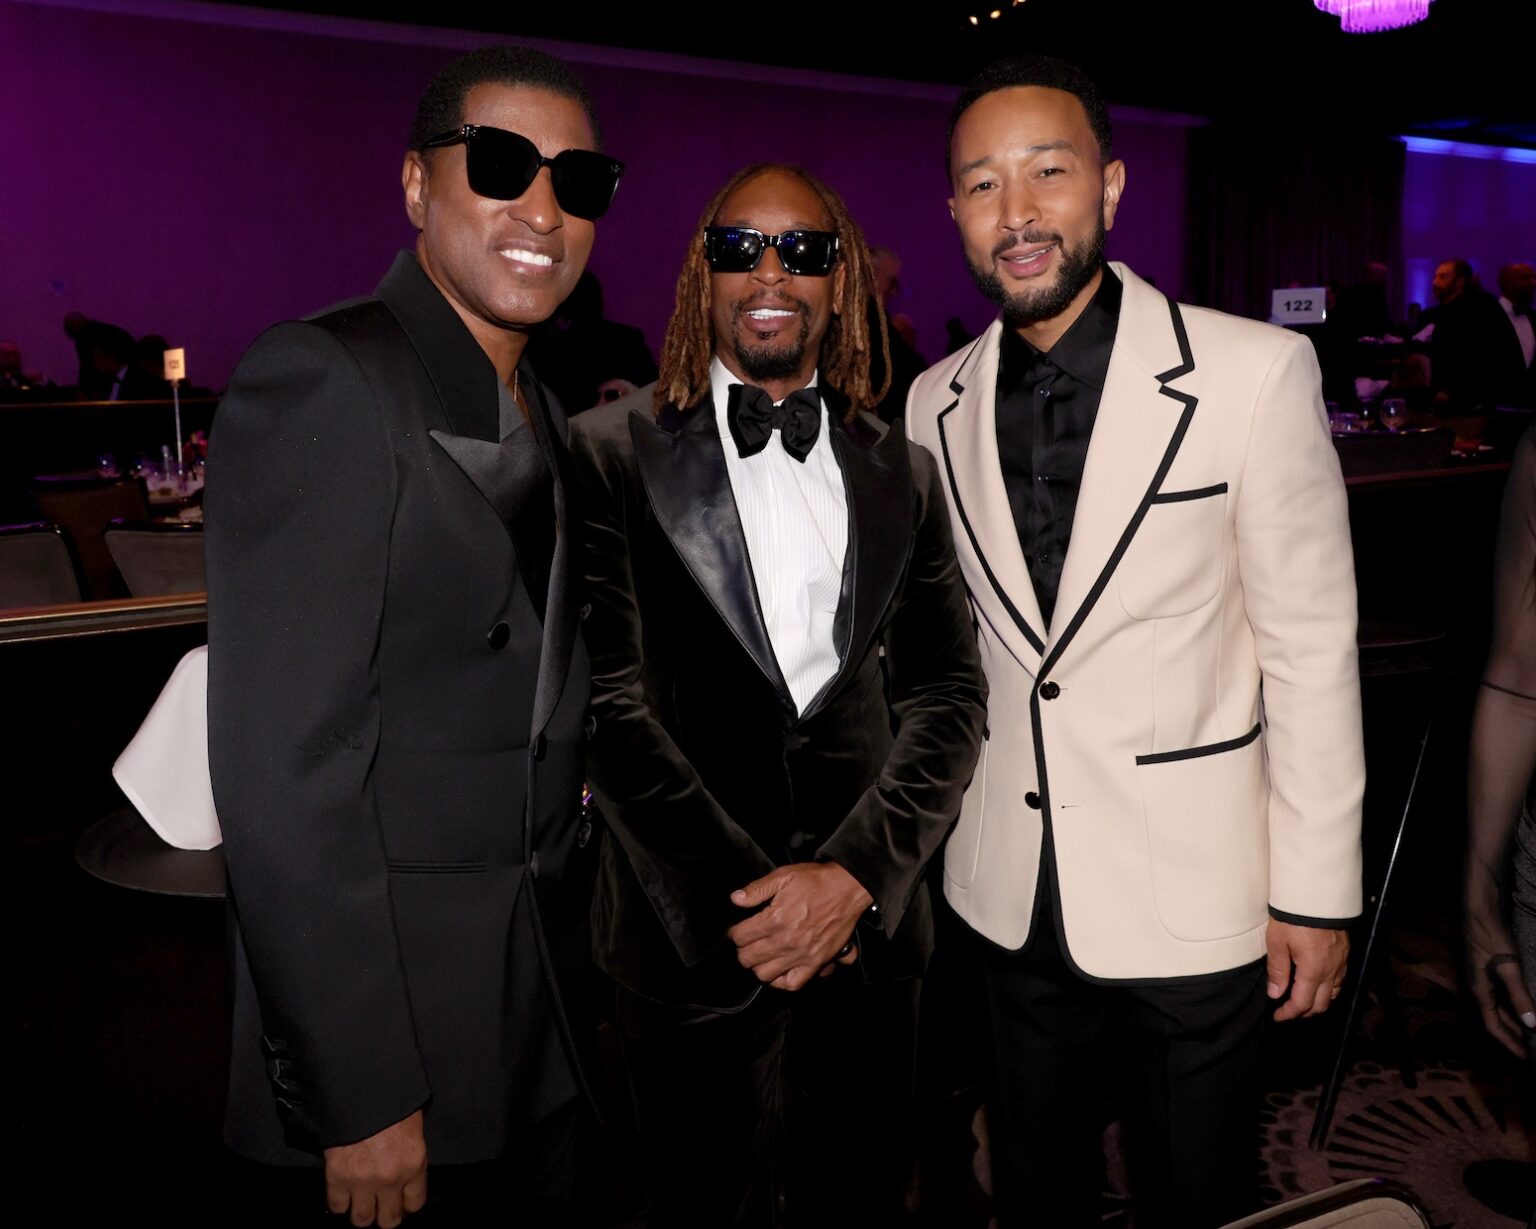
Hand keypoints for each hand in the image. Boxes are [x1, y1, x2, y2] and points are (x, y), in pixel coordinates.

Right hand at [323, 1110, 426, 1226]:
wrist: (360, 1088)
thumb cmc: (392, 1101)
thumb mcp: (413, 1127)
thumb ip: (410, 1156)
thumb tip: (406, 1177)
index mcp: (414, 1164)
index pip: (415, 1204)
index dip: (407, 1205)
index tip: (401, 1201)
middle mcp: (390, 1179)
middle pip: (389, 1220)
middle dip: (385, 1214)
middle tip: (380, 1204)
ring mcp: (362, 1181)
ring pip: (362, 1219)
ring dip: (362, 1212)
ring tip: (361, 1200)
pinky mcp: (337, 1178)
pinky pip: (337, 1206)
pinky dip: (339, 1202)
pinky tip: (343, 1192)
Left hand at [728, 862, 872, 991]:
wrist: (847, 888)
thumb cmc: (816, 881)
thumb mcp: (783, 876)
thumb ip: (757, 889)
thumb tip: (736, 899)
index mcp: (774, 919)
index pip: (739, 937)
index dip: (734, 933)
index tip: (738, 930)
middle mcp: (785, 941)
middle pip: (748, 959)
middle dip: (743, 950)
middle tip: (748, 943)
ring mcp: (801, 955)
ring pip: (764, 975)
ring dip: (758, 965)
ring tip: (762, 955)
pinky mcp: (816, 963)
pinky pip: (792, 984)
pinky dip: (782, 981)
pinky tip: (779, 970)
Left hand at [1265, 921, 1348, 1021]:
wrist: (1316, 895)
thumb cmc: (1293, 917)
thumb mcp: (1277, 942)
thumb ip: (1278, 970)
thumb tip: (1275, 994)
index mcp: (1313, 970)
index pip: (1303, 1003)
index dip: (1289, 1013)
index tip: (1278, 1017)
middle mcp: (1331, 971)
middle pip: (1322, 1004)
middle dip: (1304, 1012)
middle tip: (1288, 1011)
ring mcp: (1341, 963)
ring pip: (1334, 994)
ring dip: (1318, 1002)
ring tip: (1302, 1000)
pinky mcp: (1345, 954)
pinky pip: (1340, 980)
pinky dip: (1328, 989)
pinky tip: (1317, 983)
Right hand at [1466, 883, 1535, 1056]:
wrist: (1478, 911)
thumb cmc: (1491, 938)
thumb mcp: (1509, 967)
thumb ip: (1520, 995)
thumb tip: (1534, 1025)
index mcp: (1480, 990)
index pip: (1493, 1026)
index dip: (1510, 1043)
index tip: (1527, 1058)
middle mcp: (1479, 987)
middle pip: (1496, 1019)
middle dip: (1514, 1035)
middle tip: (1533, 1048)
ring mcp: (1482, 977)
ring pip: (1498, 1007)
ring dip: (1514, 1021)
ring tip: (1532, 1030)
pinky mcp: (1487, 968)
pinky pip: (1500, 995)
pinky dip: (1513, 1005)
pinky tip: (1526, 1003)